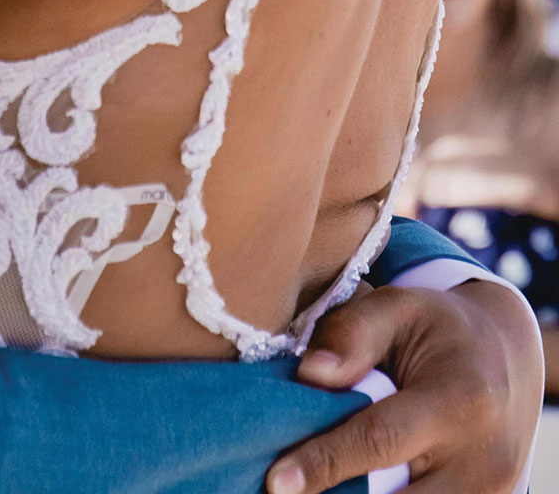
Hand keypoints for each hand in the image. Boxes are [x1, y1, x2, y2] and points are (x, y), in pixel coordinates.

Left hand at [266, 280, 540, 493]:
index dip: (325, 462)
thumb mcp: (399, 307)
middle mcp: (482, 461)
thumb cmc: (440, 329)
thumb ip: (353, 331)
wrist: (506, 361)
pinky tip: (349, 485)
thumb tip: (309, 373)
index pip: (381, 441)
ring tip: (317, 480)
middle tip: (285, 485)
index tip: (276, 480)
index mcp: (460, 400)